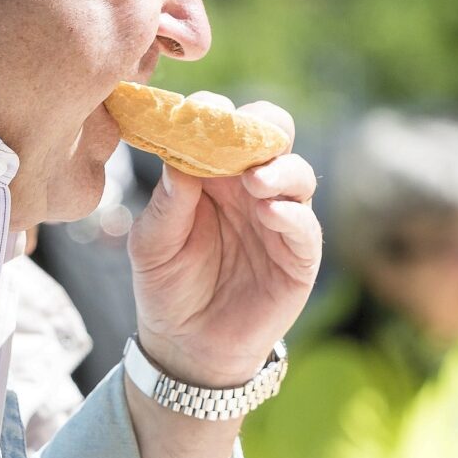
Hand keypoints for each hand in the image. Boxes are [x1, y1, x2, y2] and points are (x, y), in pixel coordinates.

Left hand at [129, 98, 317, 387]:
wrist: (187, 346)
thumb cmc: (167, 286)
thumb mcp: (151, 245)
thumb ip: (167, 205)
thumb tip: (180, 161)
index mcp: (214, 173)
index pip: (225, 126)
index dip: (215, 112)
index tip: (199, 112)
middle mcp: (251, 187)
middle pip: (273, 135)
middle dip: (263, 126)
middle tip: (242, 134)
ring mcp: (279, 218)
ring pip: (297, 173)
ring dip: (279, 170)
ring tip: (255, 182)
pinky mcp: (298, 256)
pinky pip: (305, 225)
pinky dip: (292, 214)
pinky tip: (270, 213)